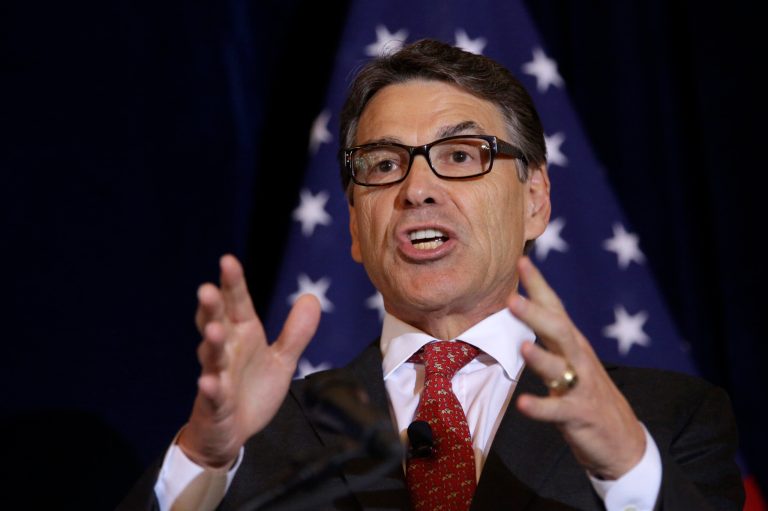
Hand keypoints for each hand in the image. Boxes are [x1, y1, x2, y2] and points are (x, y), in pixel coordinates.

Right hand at [177, 254, 320, 467]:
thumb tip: (312, 297)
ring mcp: (217, 376)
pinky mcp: (215, 404)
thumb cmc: (252, 391)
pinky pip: (213, 395)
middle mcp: (226, 351)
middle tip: (207, 289)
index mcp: (243, 335)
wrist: (232, 433)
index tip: (227, 260)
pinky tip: (208, 381)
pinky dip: (211, 388)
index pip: (236, 303)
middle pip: (216, 323)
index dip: (232, 283)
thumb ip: (295, 333)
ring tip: (213, 330)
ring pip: (212, 356)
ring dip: (211, 343)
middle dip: (211, 307)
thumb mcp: (281, 361)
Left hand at [508, 256, 644, 479]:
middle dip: (535, 314)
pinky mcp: (579, 414)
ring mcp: (580, 386)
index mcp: (572, 343)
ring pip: (559, 367)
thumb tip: (523, 306)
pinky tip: (523, 404)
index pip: (554, 307)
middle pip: (557, 331)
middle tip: (512, 298)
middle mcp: (577, 358)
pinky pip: (557, 410)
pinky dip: (540, 407)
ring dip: (540, 357)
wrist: (622, 439)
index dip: (539, 285)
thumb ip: (549, 337)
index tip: (522, 260)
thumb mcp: (570, 360)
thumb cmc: (586, 393)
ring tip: (522, 347)